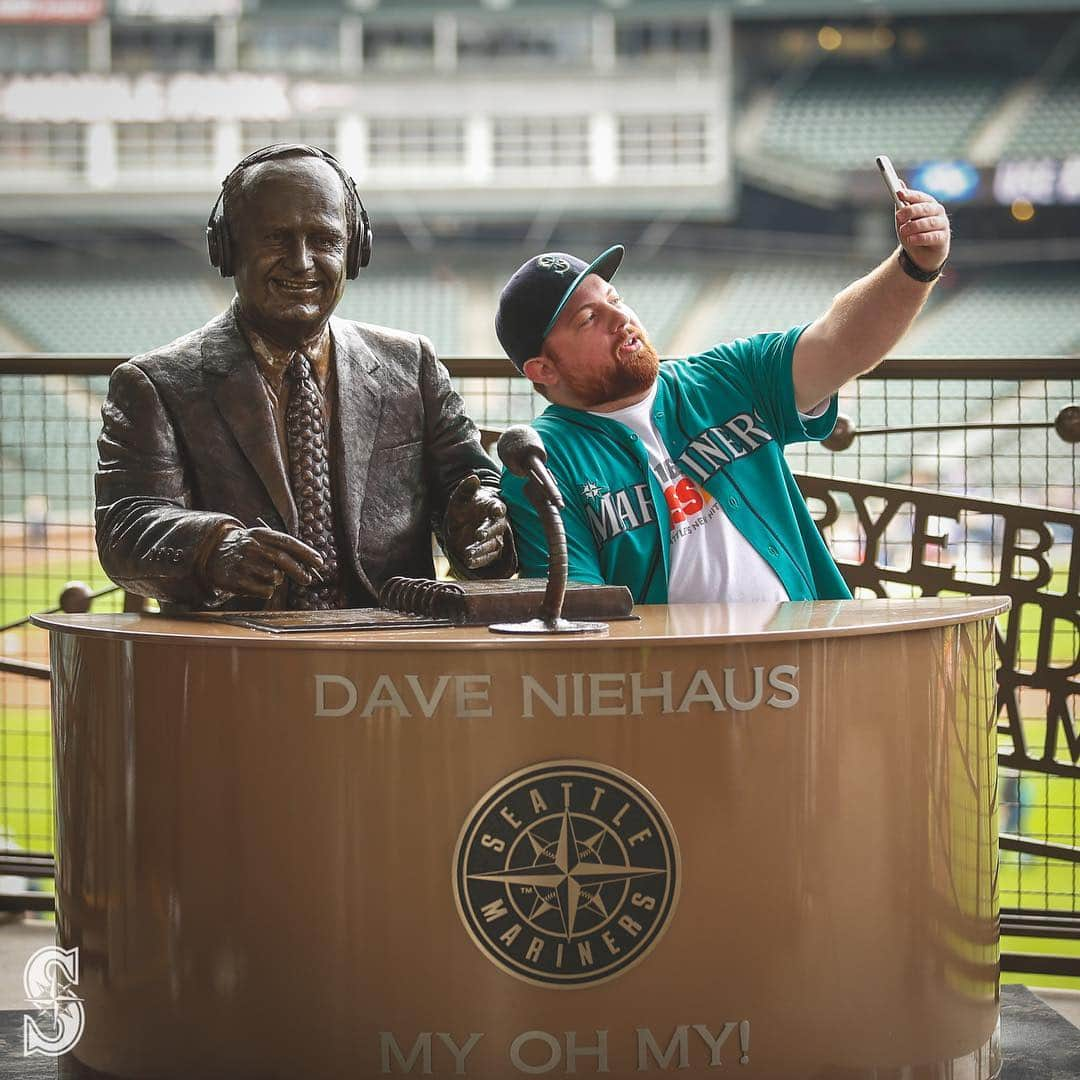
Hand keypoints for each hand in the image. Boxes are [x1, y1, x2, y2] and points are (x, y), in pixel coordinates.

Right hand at [205, 527, 324, 598]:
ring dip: (277, 580)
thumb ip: (283, 549)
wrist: (212, 553)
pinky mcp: (237, 581)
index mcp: (260, 535)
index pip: (287, 542)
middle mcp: (251, 547)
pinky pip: (264, 591)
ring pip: (274, 578)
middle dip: (299, 571)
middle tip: (307, 579)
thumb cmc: (247, 548)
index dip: (306, 553)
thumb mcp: (261, 540)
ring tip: (265, 575)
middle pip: (282, 560)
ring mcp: (243, 564)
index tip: (319, 562)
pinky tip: (256, 583)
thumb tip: (311, 565)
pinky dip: (266, 590)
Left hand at [445, 474, 508, 570]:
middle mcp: (497, 523)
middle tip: (478, 534)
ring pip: (492, 544)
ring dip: (481, 549)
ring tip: (468, 553)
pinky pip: (488, 557)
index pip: (498, 507)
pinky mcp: (491, 552)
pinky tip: (469, 562)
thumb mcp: (461, 498)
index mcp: (493, 506)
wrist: (463, 525)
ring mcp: (495, 538)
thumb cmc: (466, 508)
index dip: (497, 509)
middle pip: (497, 528)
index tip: (495, 510)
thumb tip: (473, 478)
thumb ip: (466, 488)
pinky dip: (479, 560)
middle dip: (488, 531)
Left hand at [895, 189, 949, 272]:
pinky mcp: (943, 238)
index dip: (910, 194)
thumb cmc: (912, 233)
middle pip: (925, 208)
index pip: (920, 197)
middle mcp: (938, 212)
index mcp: (928, 204)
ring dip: (913, 227)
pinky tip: (911, 240)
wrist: (919, 255)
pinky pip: (932, 236)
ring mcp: (942, 224)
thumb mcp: (904, 220)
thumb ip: (902, 204)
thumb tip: (898, 183)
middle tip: (898, 217)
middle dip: (910, 211)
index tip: (898, 194)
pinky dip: (920, 238)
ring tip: (903, 232)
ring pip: (928, 222)